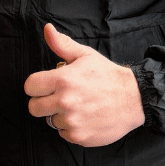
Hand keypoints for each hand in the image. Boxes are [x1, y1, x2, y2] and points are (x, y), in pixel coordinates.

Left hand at [25, 24, 143, 146]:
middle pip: (33, 108)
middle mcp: (65, 102)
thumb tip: (47, 29)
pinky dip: (71, 128)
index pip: (30, 86)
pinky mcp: (79, 136)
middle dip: (43, 102)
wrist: (134, 99)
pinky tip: (84, 117)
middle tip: (59, 97)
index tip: (46, 85)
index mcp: (63, 80)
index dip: (37, 85)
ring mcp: (72, 121)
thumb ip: (62, 44)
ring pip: (50, 121)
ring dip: (59, 115)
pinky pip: (63, 133)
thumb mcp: (85, 55)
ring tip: (77, 106)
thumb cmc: (108, 76)